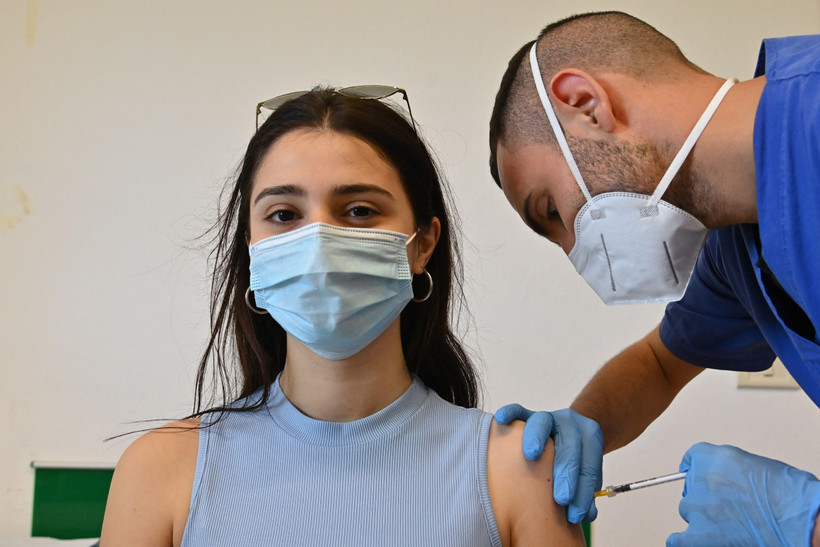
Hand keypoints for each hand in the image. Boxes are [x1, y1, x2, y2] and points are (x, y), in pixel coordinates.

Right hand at [494, 404, 602, 522]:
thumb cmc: (574, 460)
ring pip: (542, 422)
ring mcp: (548, 417)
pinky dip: (509, 413)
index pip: (589, 463)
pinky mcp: (527, 414)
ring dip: (537, 438)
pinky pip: (517, 410)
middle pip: (570, 445)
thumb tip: (586, 515)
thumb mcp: (585, 472)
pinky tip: (501, 420)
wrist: (567, 431)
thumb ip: (586, 491)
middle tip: (561, 499)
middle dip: (566, 474)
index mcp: (590, 434)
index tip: (577, 514)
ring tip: (531, 456)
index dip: (585, 491)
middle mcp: (569, 422)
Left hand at [667, 442, 819, 546]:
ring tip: (728, 524)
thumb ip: (734, 470)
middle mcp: (703, 479)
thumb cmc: (791, 497)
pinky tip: (693, 541)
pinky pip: (677, 540)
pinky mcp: (700, 535)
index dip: (698, 469)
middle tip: (728, 506)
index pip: (693, 458)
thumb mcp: (759, 467)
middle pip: (692, 487)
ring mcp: (700, 507)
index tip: (695, 473)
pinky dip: (682, 541)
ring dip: (702, 517)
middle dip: (706, 495)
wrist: (800, 521)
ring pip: (688, 511)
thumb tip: (728, 480)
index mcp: (717, 457)